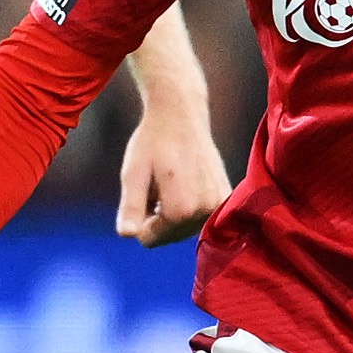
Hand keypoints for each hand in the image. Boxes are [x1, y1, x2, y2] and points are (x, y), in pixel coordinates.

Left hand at [118, 100, 231, 246]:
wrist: (181, 114)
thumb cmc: (152, 142)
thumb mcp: (133, 174)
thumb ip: (131, 207)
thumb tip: (127, 235)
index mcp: (180, 210)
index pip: (149, 239)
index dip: (139, 219)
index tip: (143, 191)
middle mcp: (204, 212)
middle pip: (168, 236)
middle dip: (157, 217)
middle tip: (157, 183)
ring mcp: (218, 205)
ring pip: (184, 228)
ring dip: (172, 212)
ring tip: (171, 181)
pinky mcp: (225, 197)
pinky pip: (198, 217)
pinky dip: (188, 207)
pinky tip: (185, 182)